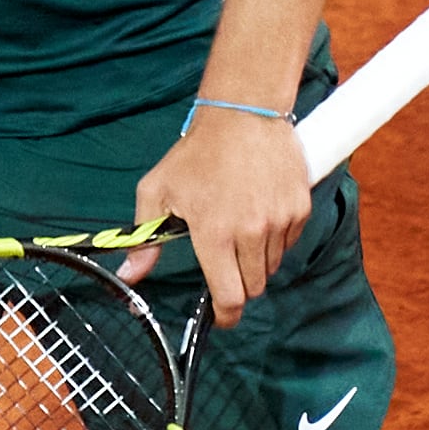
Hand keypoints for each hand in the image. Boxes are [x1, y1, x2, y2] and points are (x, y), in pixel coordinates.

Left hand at [119, 109, 309, 328]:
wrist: (243, 114)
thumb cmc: (196, 154)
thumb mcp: (158, 192)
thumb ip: (145, 239)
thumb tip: (128, 276)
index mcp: (215, 234)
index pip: (230, 297)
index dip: (226, 315)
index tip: (222, 315)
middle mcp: (252, 233)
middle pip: (253, 286)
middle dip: (239, 283)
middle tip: (225, 261)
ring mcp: (280, 221)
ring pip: (272, 265)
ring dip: (257, 259)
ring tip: (240, 228)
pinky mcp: (300, 209)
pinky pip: (289, 242)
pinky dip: (276, 238)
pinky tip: (260, 213)